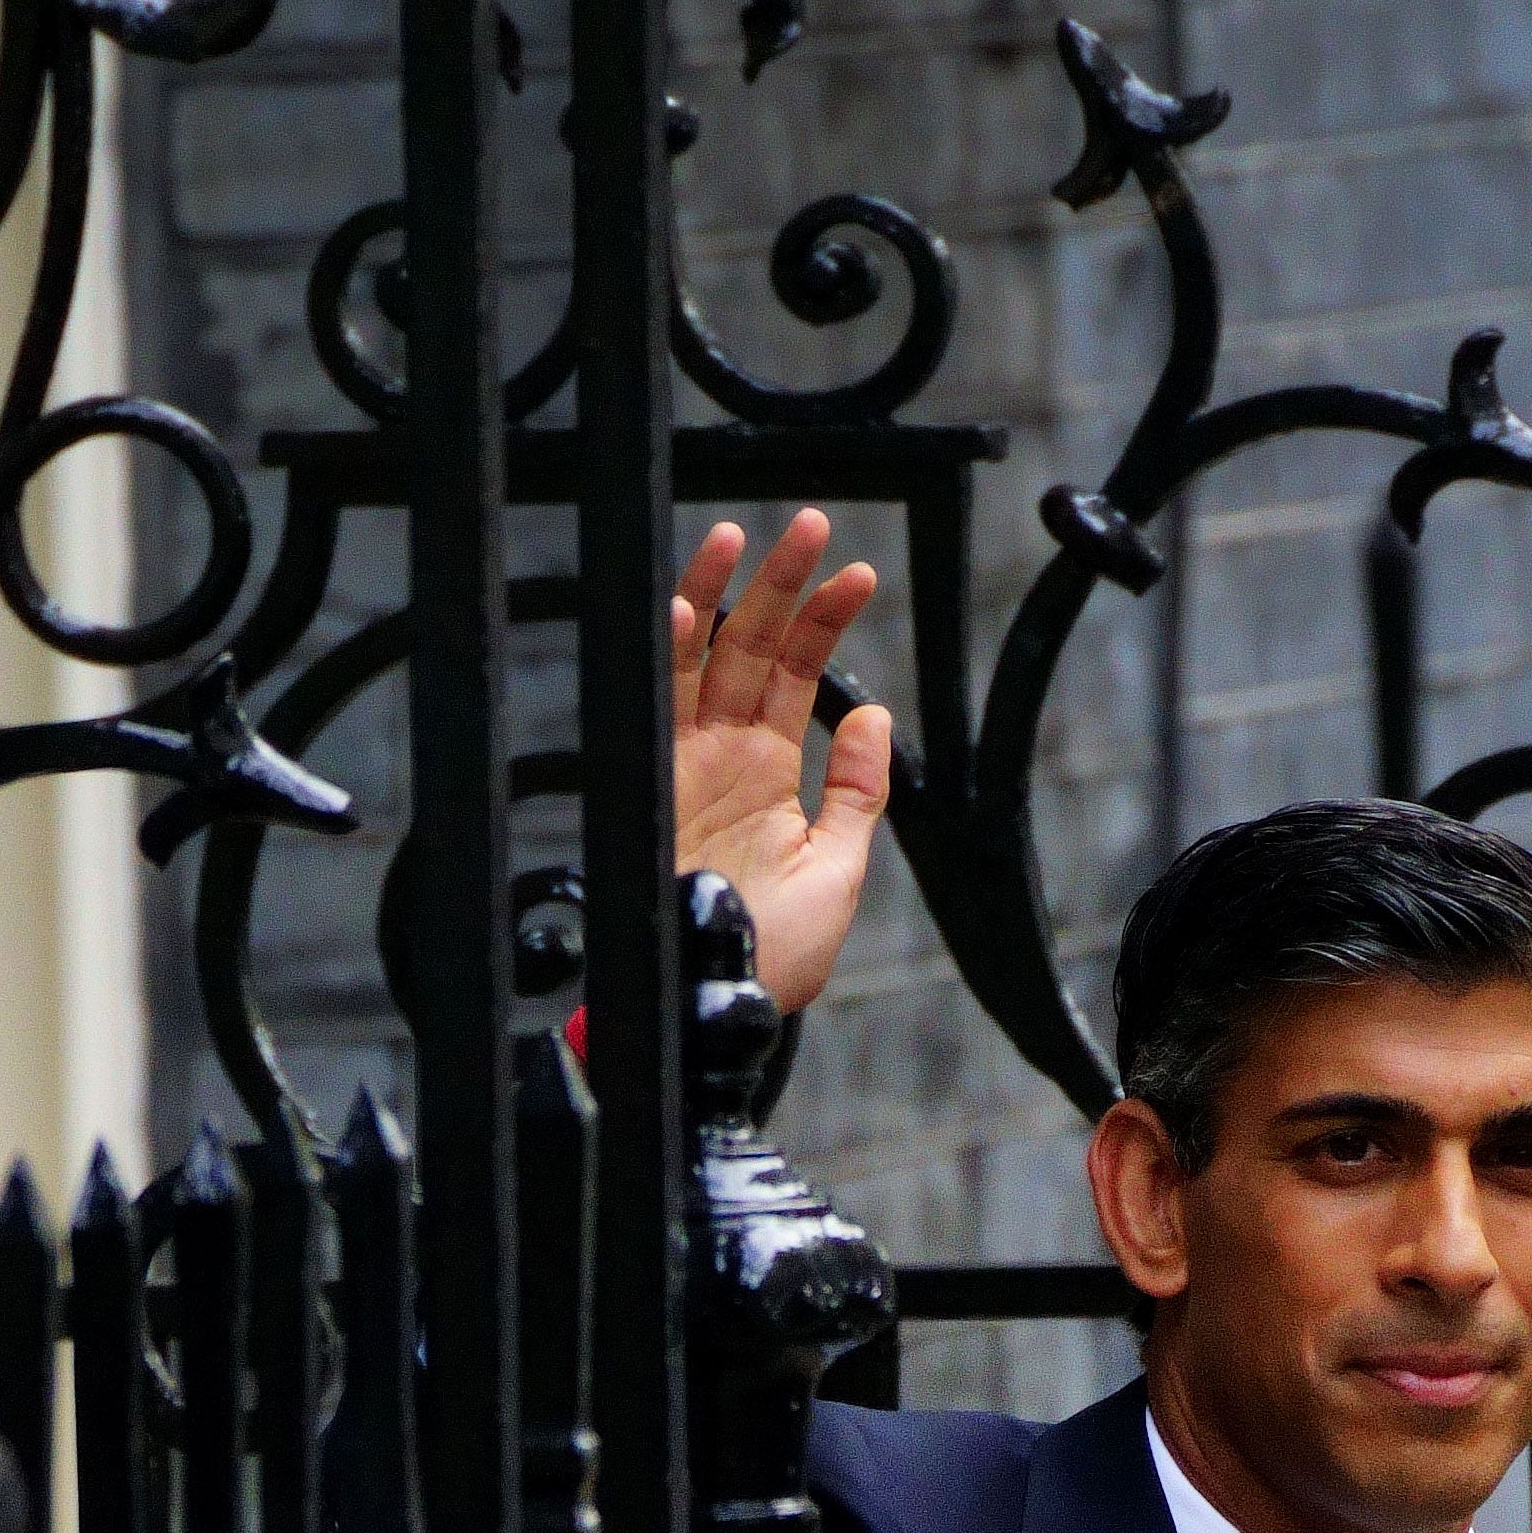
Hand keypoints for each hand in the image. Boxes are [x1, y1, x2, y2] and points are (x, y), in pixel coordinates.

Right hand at [671, 511, 892, 1012]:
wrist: (718, 1008)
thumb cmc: (772, 957)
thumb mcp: (839, 868)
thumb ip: (859, 791)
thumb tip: (875, 711)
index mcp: (768, 773)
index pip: (796, 676)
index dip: (825, 622)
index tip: (861, 575)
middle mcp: (724, 758)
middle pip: (750, 650)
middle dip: (780, 585)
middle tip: (811, 524)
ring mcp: (685, 766)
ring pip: (701, 660)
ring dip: (723, 595)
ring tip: (744, 534)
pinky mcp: (656, 784)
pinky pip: (660, 705)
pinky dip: (673, 657)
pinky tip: (694, 608)